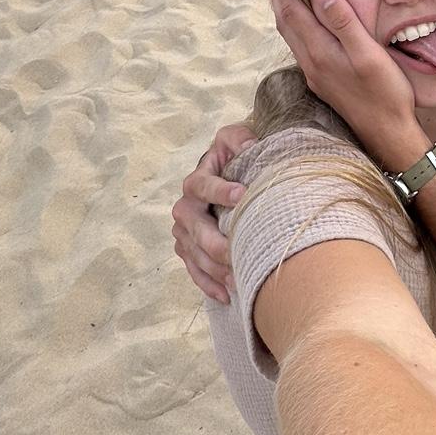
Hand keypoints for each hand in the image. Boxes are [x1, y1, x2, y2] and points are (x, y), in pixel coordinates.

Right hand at [172, 121, 256, 301]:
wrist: (227, 172)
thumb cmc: (235, 158)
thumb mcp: (236, 140)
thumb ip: (240, 139)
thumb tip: (251, 146)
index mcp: (196, 181)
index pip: (202, 185)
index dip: (219, 190)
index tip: (242, 194)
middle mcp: (185, 208)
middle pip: (195, 228)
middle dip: (216, 242)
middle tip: (238, 252)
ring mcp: (184, 232)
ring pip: (195, 254)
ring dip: (215, 269)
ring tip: (238, 279)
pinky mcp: (188, 250)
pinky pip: (194, 270)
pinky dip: (209, 284)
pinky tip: (227, 295)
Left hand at [270, 0, 423, 165]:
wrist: (388, 134)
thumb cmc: (386, 94)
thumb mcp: (369, 55)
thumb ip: (344, 24)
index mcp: (320, 52)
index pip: (292, 11)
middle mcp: (311, 63)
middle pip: (285, 22)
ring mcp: (315, 75)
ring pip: (290, 36)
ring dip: (285, 12)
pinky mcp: (323, 83)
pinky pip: (300, 47)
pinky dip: (296, 27)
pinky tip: (306, 25)